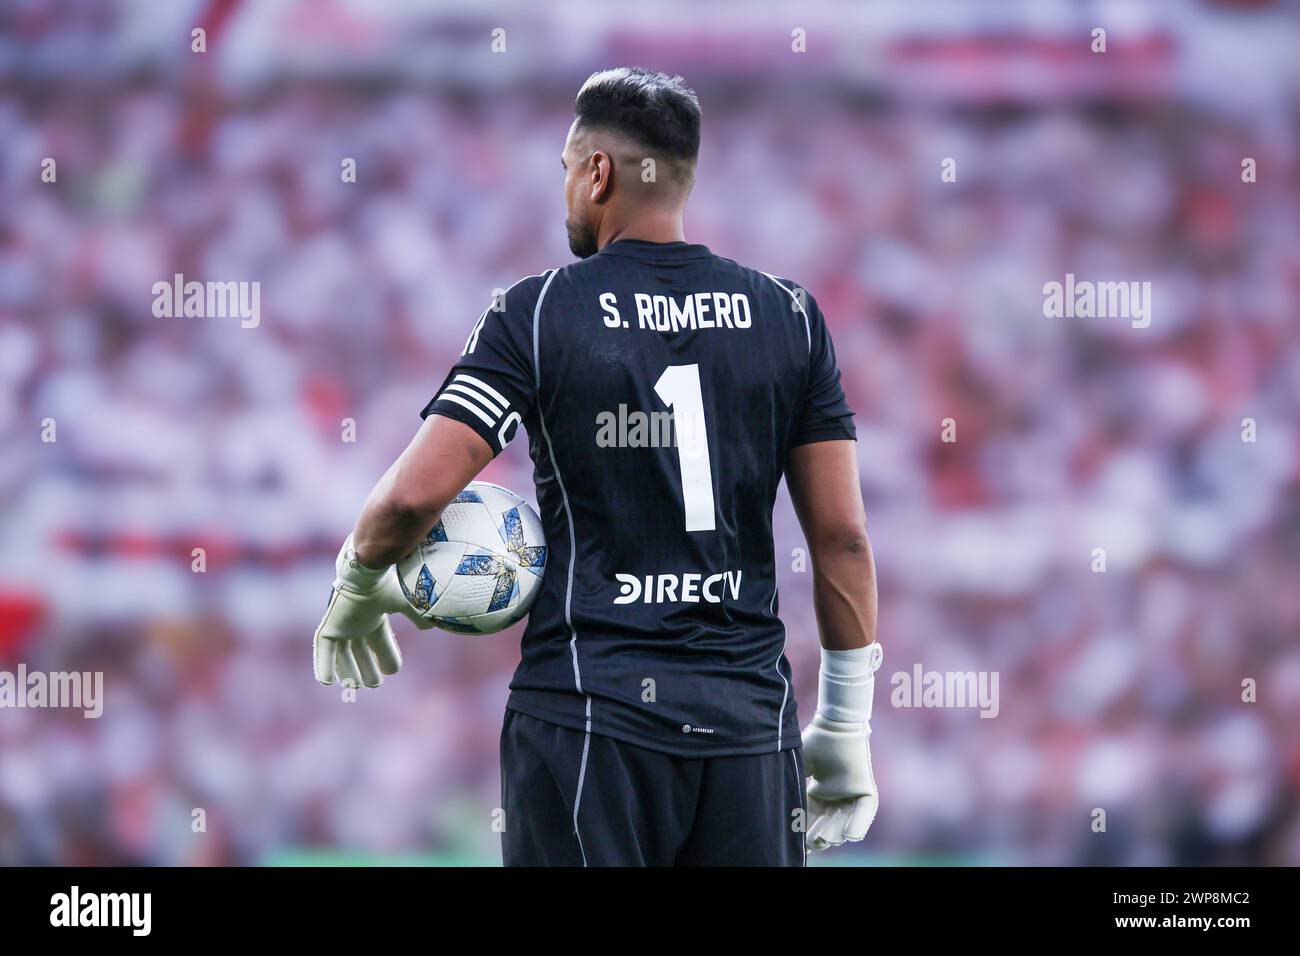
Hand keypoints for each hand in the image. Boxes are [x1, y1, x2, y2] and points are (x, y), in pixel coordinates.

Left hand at [313, 534, 414, 687]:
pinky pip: (323, 650)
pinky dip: (324, 665)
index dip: (386, 656)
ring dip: (347, 671)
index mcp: (374, 616)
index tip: (392, 671)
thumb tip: (429, 627)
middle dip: (367, 667)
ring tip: (354, 687)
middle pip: (361, 650)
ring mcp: (342, 624)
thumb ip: (417, 615)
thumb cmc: (387, 587)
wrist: (368, 574)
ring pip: (342, 654)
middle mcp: (357, 622)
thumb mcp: (407, 603)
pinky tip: (327, 682)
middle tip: (374, 684)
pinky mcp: (329, 625)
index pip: (380, 640)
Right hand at [801, 712, 878, 850]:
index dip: (804, 829)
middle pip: (827, 824)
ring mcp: (851, 795)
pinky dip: (858, 824)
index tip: (796, 840)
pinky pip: (863, 812)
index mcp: (819, 792)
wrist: (834, 724)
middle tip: (810, 842)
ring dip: (834, 833)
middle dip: (818, 836)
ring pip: (843, 822)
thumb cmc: (815, 742)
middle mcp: (836, 797)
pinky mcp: (865, 790)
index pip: (811, 817)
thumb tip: (776, 806)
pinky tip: (849, 836)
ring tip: (824, 839)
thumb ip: (792, 786)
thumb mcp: (799, 767)